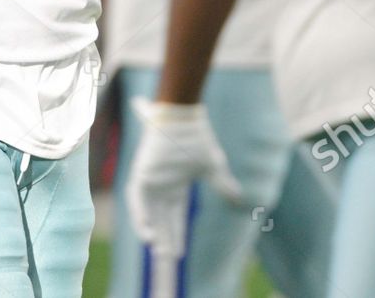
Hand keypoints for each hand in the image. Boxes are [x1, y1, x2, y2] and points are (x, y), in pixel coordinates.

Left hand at [124, 98, 242, 256]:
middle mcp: (162, 186)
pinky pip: (135, 199)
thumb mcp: (214, 167)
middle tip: (166, 258)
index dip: (177, 233)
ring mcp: (150, 180)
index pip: (175, 216)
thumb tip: (239, 200)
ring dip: (150, 229)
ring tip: (156, 248)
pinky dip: (140, 215)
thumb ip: (223, 185)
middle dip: (164, 237)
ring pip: (147, 212)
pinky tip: (146, 231)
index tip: (180, 253)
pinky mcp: (141, 173)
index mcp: (176, 186)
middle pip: (161, 218)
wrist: (183, 117)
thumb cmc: (197, 139)